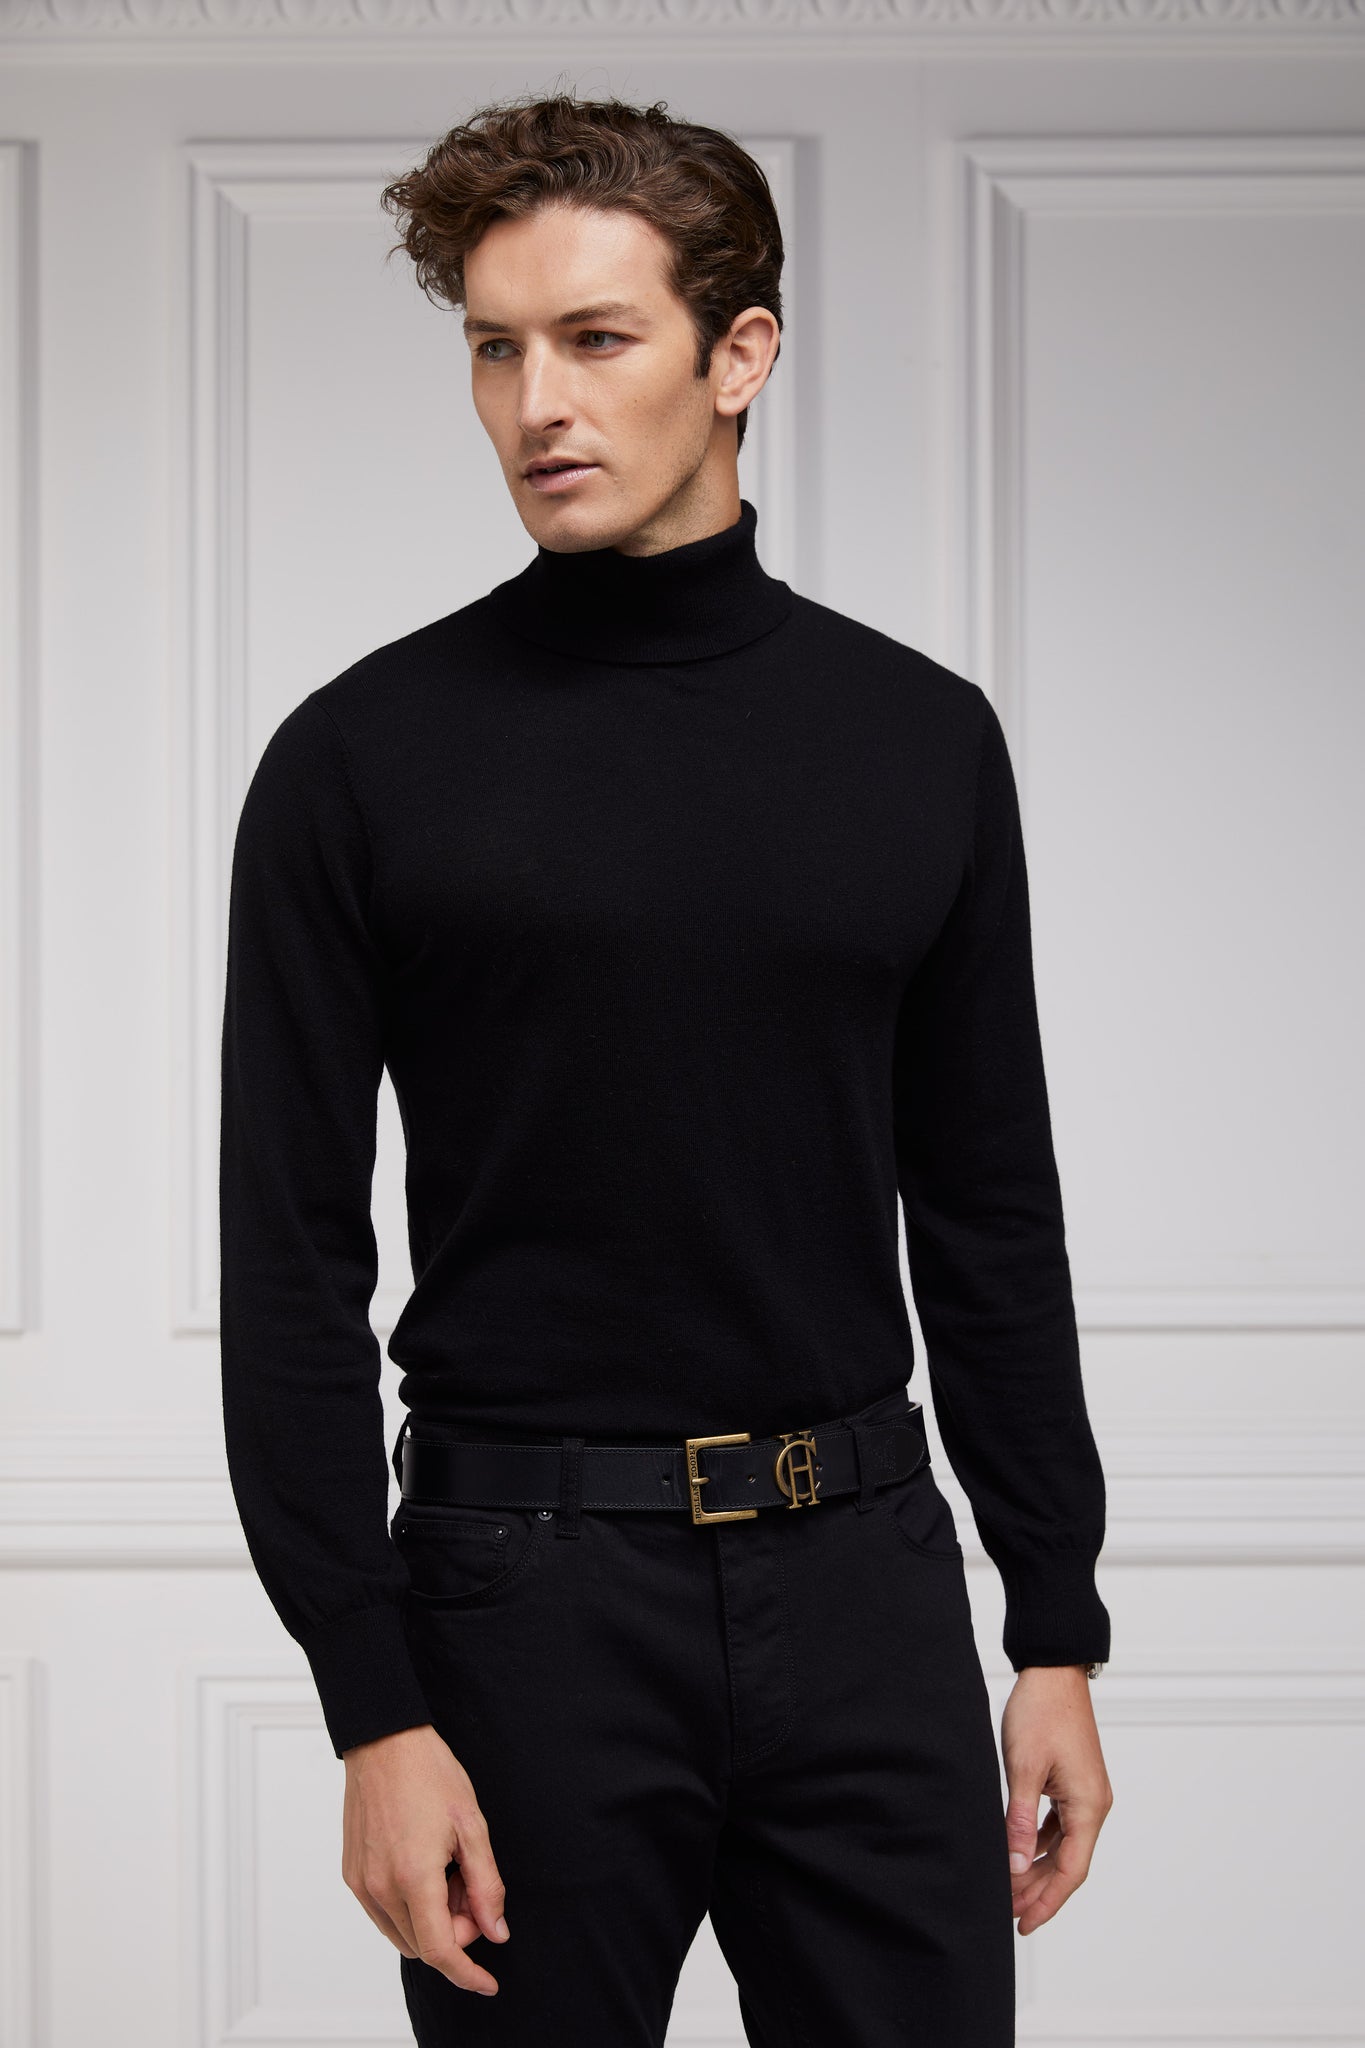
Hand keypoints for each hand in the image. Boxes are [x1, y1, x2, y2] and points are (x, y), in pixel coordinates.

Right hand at [341, 1722, 510, 1995]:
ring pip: (402, 1934)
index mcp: (413, 1877)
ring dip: (431, 1921)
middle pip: (423, 1945)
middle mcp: (380, 1888)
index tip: (488, 1982)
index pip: (441, 1951)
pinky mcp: (351, 1874)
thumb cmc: (430, 1774)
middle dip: (455, 1932)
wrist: (384, 1741)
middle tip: (471, 1886)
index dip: (468, 1974)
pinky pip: (383, 1914)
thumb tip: (495, 1930)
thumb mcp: (472, 1826)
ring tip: (448, 1871)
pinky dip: (409, 1908)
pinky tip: (425, 1868)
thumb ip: (486, 1885)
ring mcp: (361, 1883)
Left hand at [1001, 1664, 1112, 1935]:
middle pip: (1068, 1863)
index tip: (1023, 1924)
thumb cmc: (1040, 1711)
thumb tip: (1016, 1865)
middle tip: (1007, 1912)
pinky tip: (1020, 1852)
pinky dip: (1041, 1842)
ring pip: (1063, 1845)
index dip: (1047, 1901)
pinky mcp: (1074, 1782)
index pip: (1070, 1870)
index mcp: (1088, 1805)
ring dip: (1038, 1867)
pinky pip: (1060, 1824)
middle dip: (1038, 1890)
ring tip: (1010, 1889)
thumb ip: (1020, 1818)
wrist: (1053, 1670)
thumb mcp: (1023, 1766)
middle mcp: (1094, 1804)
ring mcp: (1086, 1793)